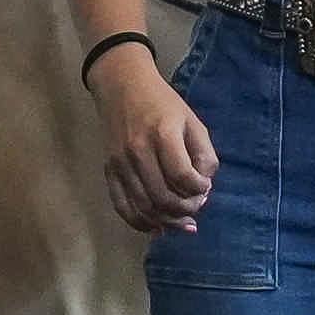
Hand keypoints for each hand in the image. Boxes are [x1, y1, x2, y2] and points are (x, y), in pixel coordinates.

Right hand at [94, 43, 215, 235]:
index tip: (204, 186)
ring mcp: (120, 163)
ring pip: (144, 207)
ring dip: (167, 221)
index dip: (199, 189)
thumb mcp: (192, 121)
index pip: (182, 177)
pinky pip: (122, 206)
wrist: (122, 86)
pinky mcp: (109, 170)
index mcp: (162, 134)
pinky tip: (158, 228)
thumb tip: (203, 188)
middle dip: (185, 209)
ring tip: (183, 223)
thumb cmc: (163, 103)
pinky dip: (140, 223)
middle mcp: (137, 151)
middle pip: (163, 197)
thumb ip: (204, 154)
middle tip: (196, 205)